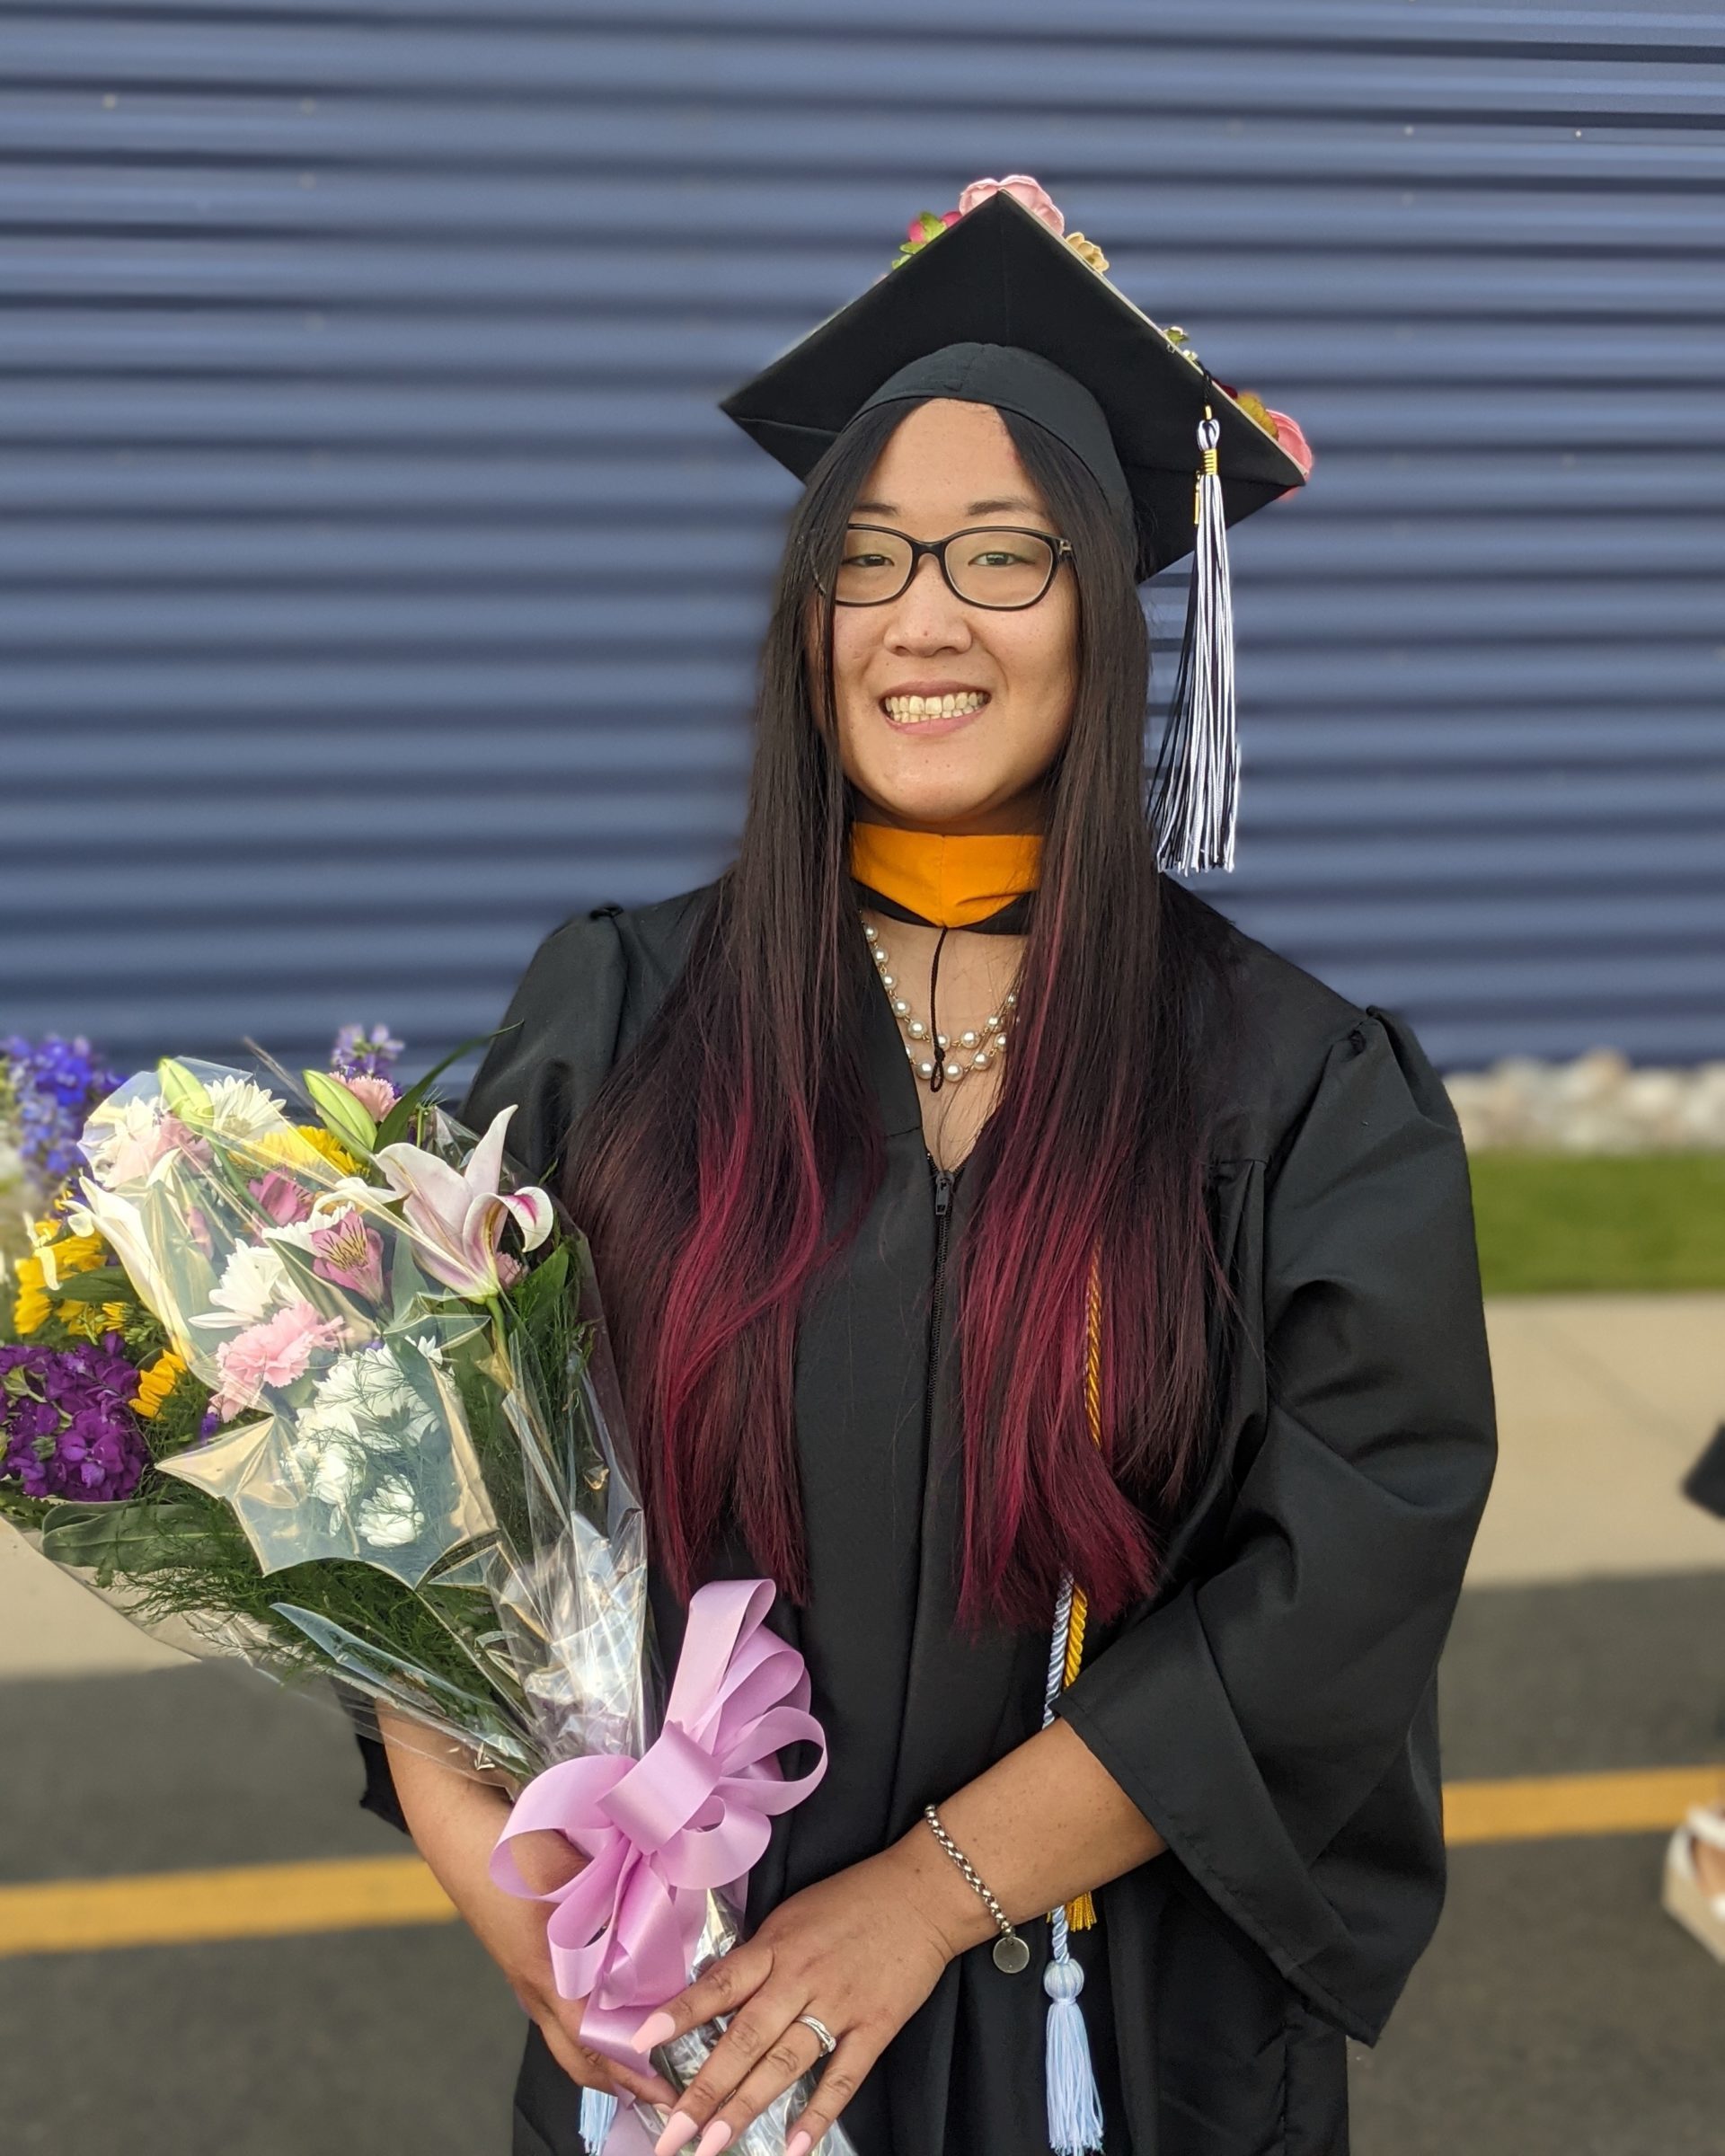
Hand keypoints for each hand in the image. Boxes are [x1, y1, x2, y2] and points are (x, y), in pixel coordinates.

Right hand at [378, 1715, 677, 2115]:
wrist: (456, 1825)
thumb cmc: (510, 1846)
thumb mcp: (572, 1869)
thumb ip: (618, 1891)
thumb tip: (668, 1907)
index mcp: (548, 1972)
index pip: (596, 2043)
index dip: (634, 2071)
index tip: (670, 2087)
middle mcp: (535, 1983)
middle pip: (578, 2056)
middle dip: (619, 2079)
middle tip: (664, 2083)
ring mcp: (525, 1972)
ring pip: (566, 2033)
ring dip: (603, 2050)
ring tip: (646, 2050)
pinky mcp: (523, 1955)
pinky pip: (558, 2003)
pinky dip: (588, 2018)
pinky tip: (613, 1998)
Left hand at [633, 1837, 963, 2154]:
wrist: (923, 1893)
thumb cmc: (853, 1899)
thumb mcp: (794, 1915)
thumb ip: (759, 1958)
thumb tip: (718, 1998)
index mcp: (776, 1946)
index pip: (719, 1985)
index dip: (680, 2014)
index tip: (641, 2042)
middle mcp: (800, 1978)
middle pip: (744, 2040)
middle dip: (704, 2090)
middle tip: (671, 2133)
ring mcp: (838, 2005)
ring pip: (784, 2064)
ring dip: (746, 2107)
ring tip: (713, 2146)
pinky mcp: (875, 2027)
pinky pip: (842, 2077)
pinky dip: (818, 2113)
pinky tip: (794, 2146)